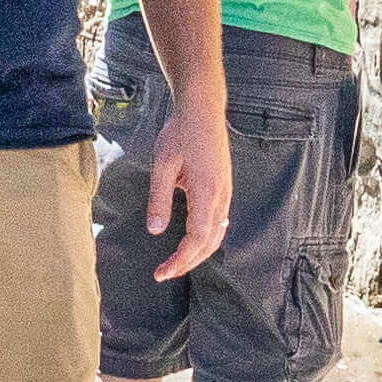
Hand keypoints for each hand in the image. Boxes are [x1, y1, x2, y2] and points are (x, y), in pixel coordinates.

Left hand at [145, 88, 232, 283]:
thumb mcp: (163, 165)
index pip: (197, 240)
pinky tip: (192, 239)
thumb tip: (155, 230)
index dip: (180, 260)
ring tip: (176, 261)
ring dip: (197, 251)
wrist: (203, 109)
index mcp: (207, 193)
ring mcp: (225, 191)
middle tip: (164, 272)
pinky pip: (219, 220)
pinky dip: (206, 237)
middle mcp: (221, 196)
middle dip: (188, 262)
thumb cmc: (181, 132)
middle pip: (209, 243)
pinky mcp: (224, 186)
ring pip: (217, 233)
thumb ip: (159, 199)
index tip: (162, 272)